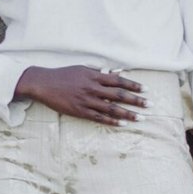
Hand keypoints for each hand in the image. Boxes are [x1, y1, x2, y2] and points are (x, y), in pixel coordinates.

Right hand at [15, 66, 147, 126]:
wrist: (43, 83)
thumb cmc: (63, 75)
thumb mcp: (81, 69)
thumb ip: (98, 72)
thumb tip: (113, 73)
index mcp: (94, 76)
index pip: (119, 81)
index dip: (134, 85)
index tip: (146, 90)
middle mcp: (93, 88)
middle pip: (120, 95)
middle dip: (137, 100)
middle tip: (150, 105)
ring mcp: (87, 101)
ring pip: (112, 109)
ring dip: (128, 114)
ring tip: (140, 118)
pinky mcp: (80, 111)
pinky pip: (99, 118)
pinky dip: (112, 121)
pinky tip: (122, 124)